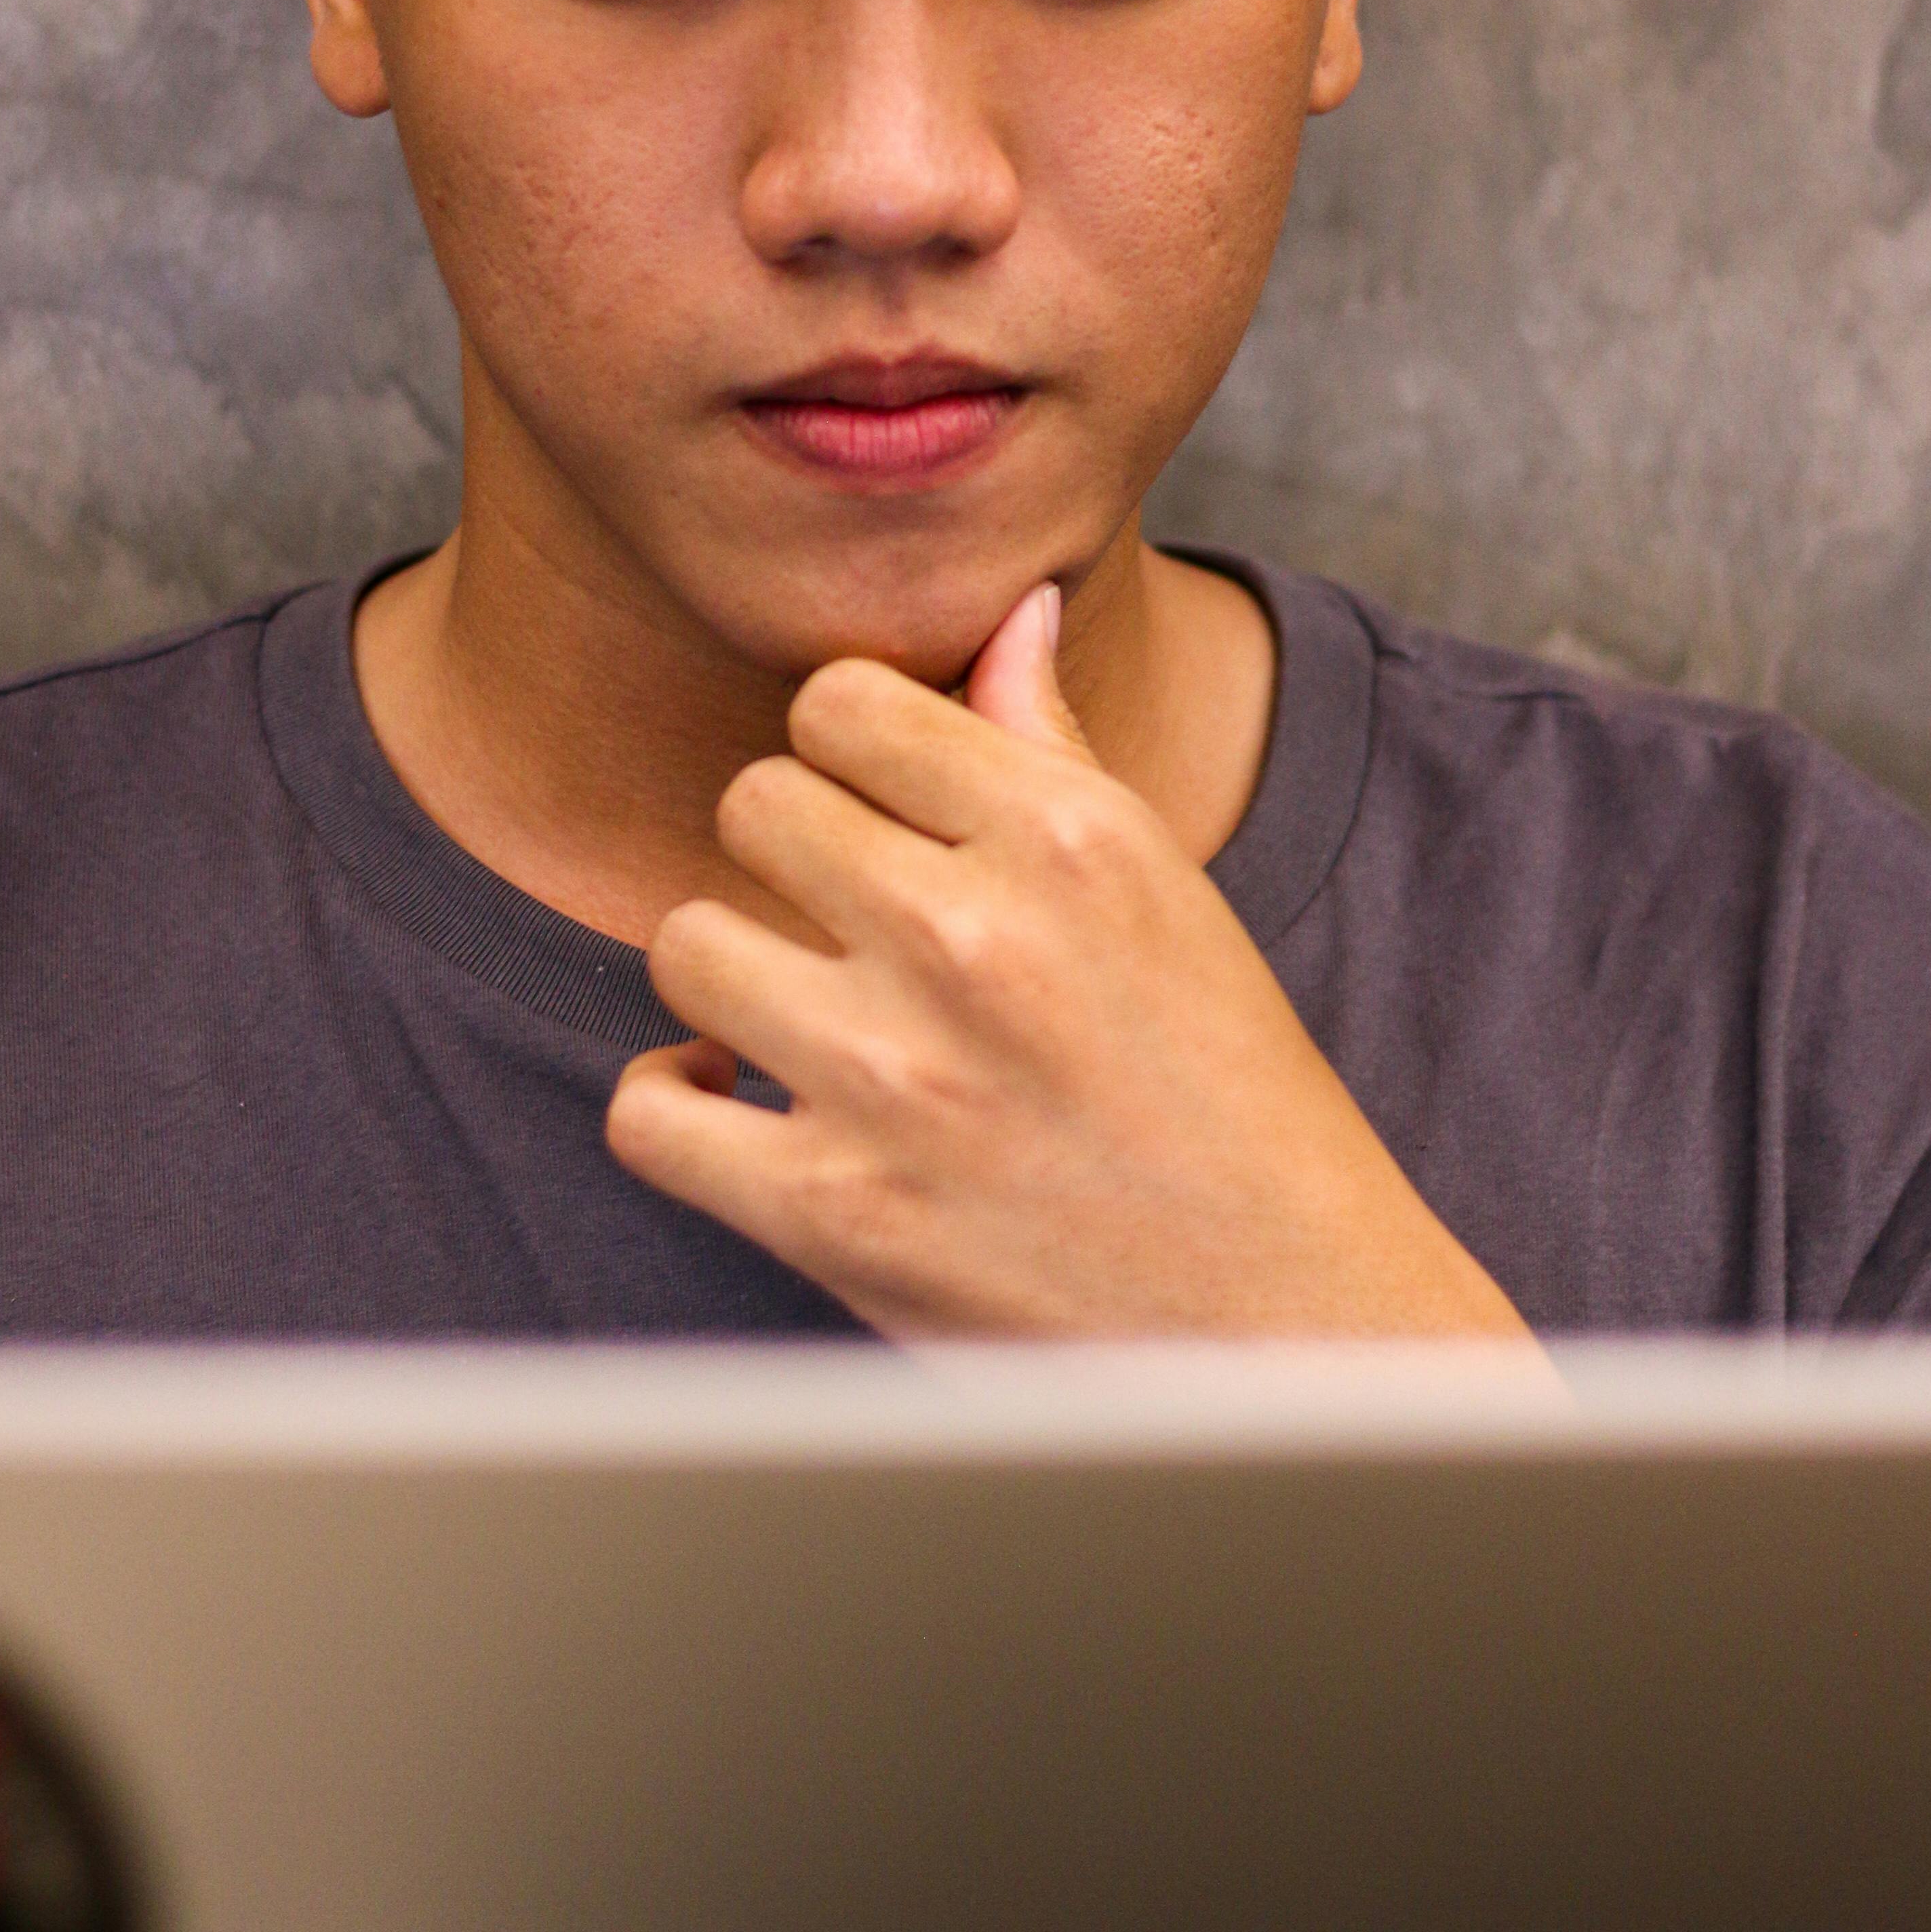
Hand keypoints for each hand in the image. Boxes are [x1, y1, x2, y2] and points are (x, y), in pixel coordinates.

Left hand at [607, 587, 1536, 1341]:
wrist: (1282, 1324)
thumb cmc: (1223, 1093)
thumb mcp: (1162, 888)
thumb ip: (1053, 745)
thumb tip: (1012, 607)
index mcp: (1067, 837)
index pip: (841, 701)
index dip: (844, 754)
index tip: (876, 815)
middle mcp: (975, 939)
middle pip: (754, 804)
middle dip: (790, 858)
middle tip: (847, 926)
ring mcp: (894, 1080)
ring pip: (684, 942)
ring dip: (731, 977)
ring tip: (795, 1013)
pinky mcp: (834, 1213)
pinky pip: (648, 1114)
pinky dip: (672, 1106)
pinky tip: (731, 1102)